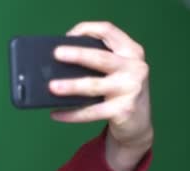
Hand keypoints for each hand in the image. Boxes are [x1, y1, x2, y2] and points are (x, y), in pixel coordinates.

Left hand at [49, 21, 153, 153]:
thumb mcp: (116, 69)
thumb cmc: (119, 90)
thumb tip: (59, 62)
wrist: (138, 122)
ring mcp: (130, 90)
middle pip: (101, 58)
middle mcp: (134, 68)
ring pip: (94, 86)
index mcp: (131, 51)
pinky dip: (71, 114)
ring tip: (52, 87)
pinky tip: (56, 114)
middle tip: (57, 54)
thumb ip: (98, 59)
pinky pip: (91, 112)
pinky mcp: (123, 111)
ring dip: (71, 86)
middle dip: (78, 55)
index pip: (108, 31)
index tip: (67, 35)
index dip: (87, 29)